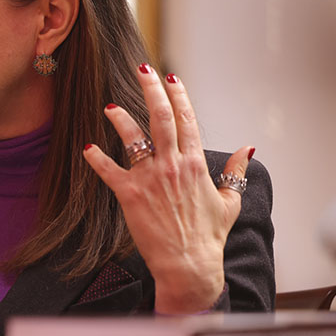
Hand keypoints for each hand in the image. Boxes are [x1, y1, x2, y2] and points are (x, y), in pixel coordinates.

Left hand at [82, 64, 253, 313]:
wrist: (189, 264)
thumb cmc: (208, 236)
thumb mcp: (229, 201)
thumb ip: (236, 171)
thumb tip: (248, 148)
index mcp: (196, 164)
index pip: (188, 121)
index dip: (179, 97)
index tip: (171, 78)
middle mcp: (173, 165)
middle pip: (161, 118)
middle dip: (151, 91)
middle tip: (142, 70)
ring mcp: (150, 178)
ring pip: (133, 138)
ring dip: (120, 119)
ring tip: (109, 106)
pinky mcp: (130, 194)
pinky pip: (110, 171)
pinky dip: (97, 159)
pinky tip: (88, 148)